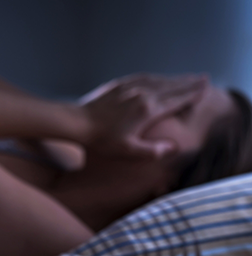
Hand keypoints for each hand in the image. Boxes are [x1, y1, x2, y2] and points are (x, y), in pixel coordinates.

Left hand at [77, 73, 208, 159]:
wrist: (78, 122)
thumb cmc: (102, 140)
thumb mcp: (128, 151)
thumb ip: (152, 151)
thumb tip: (173, 149)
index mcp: (148, 110)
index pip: (176, 100)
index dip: (192, 95)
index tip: (205, 89)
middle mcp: (143, 94)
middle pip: (172, 86)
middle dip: (188, 82)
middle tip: (203, 78)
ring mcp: (131, 86)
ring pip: (159, 80)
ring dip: (175, 78)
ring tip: (187, 77)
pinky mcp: (119, 84)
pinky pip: (144, 77)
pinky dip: (156, 77)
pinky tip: (159, 78)